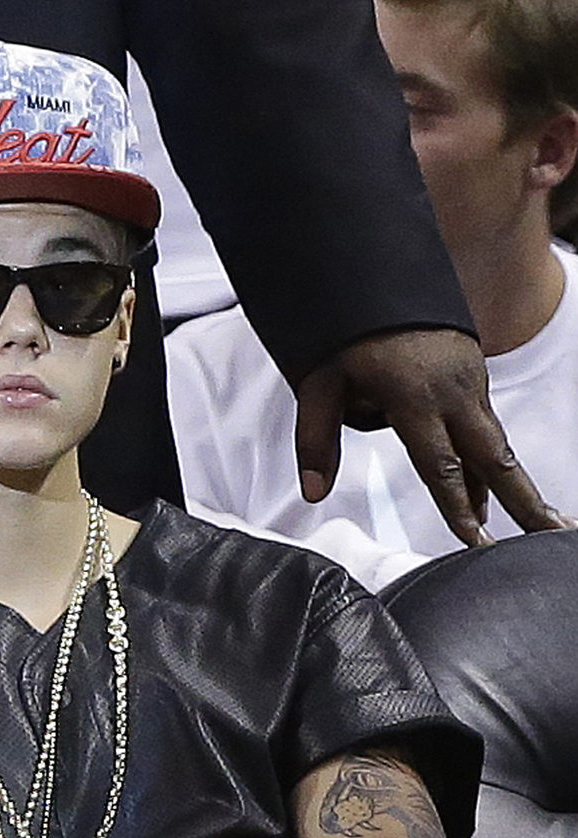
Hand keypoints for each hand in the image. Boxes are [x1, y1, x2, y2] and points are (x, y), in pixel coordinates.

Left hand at [294, 328, 573, 545]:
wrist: (377, 268)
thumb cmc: (346, 329)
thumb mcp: (318, 383)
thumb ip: (315, 441)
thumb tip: (313, 493)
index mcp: (415, 397)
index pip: (441, 466)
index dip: (458, 508)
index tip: (477, 542)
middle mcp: (452, 390)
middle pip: (494, 458)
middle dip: (524, 502)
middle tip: (551, 536)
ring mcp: (469, 379)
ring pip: (493, 443)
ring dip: (509, 485)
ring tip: (535, 524)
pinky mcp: (473, 372)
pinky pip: (483, 424)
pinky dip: (487, 459)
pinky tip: (485, 492)